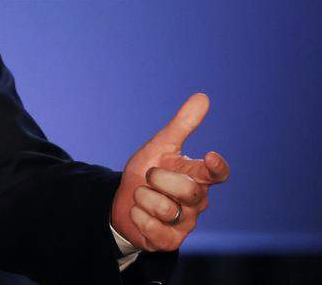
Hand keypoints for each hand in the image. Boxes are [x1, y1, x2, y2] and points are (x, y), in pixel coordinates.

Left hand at [111, 93, 230, 251]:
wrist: (121, 202)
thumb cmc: (147, 173)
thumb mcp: (160, 147)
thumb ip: (182, 125)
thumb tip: (203, 96)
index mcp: (198, 177)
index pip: (217, 174)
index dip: (217, 168)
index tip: (210, 157)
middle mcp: (198, 201)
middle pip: (189, 190)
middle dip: (160, 179)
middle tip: (149, 177)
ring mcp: (186, 223)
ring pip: (166, 208)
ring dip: (144, 197)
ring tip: (142, 196)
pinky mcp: (170, 241)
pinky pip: (153, 227)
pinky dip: (137, 216)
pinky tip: (138, 213)